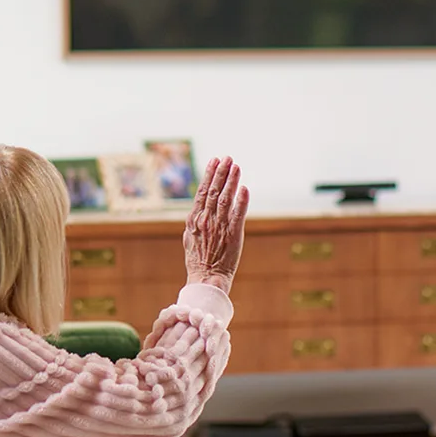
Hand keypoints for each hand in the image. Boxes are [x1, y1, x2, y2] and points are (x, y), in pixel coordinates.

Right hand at [184, 156, 248, 295]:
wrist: (206, 279)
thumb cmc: (199, 260)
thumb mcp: (190, 237)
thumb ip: (196, 220)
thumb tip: (199, 206)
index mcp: (194, 219)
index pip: (203, 191)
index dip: (209, 174)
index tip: (215, 160)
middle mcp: (206, 220)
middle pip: (214, 191)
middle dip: (221, 172)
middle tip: (228, 157)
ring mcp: (219, 227)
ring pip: (226, 198)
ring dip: (231, 181)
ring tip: (236, 166)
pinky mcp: (233, 235)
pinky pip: (238, 214)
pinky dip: (241, 200)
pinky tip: (244, 188)